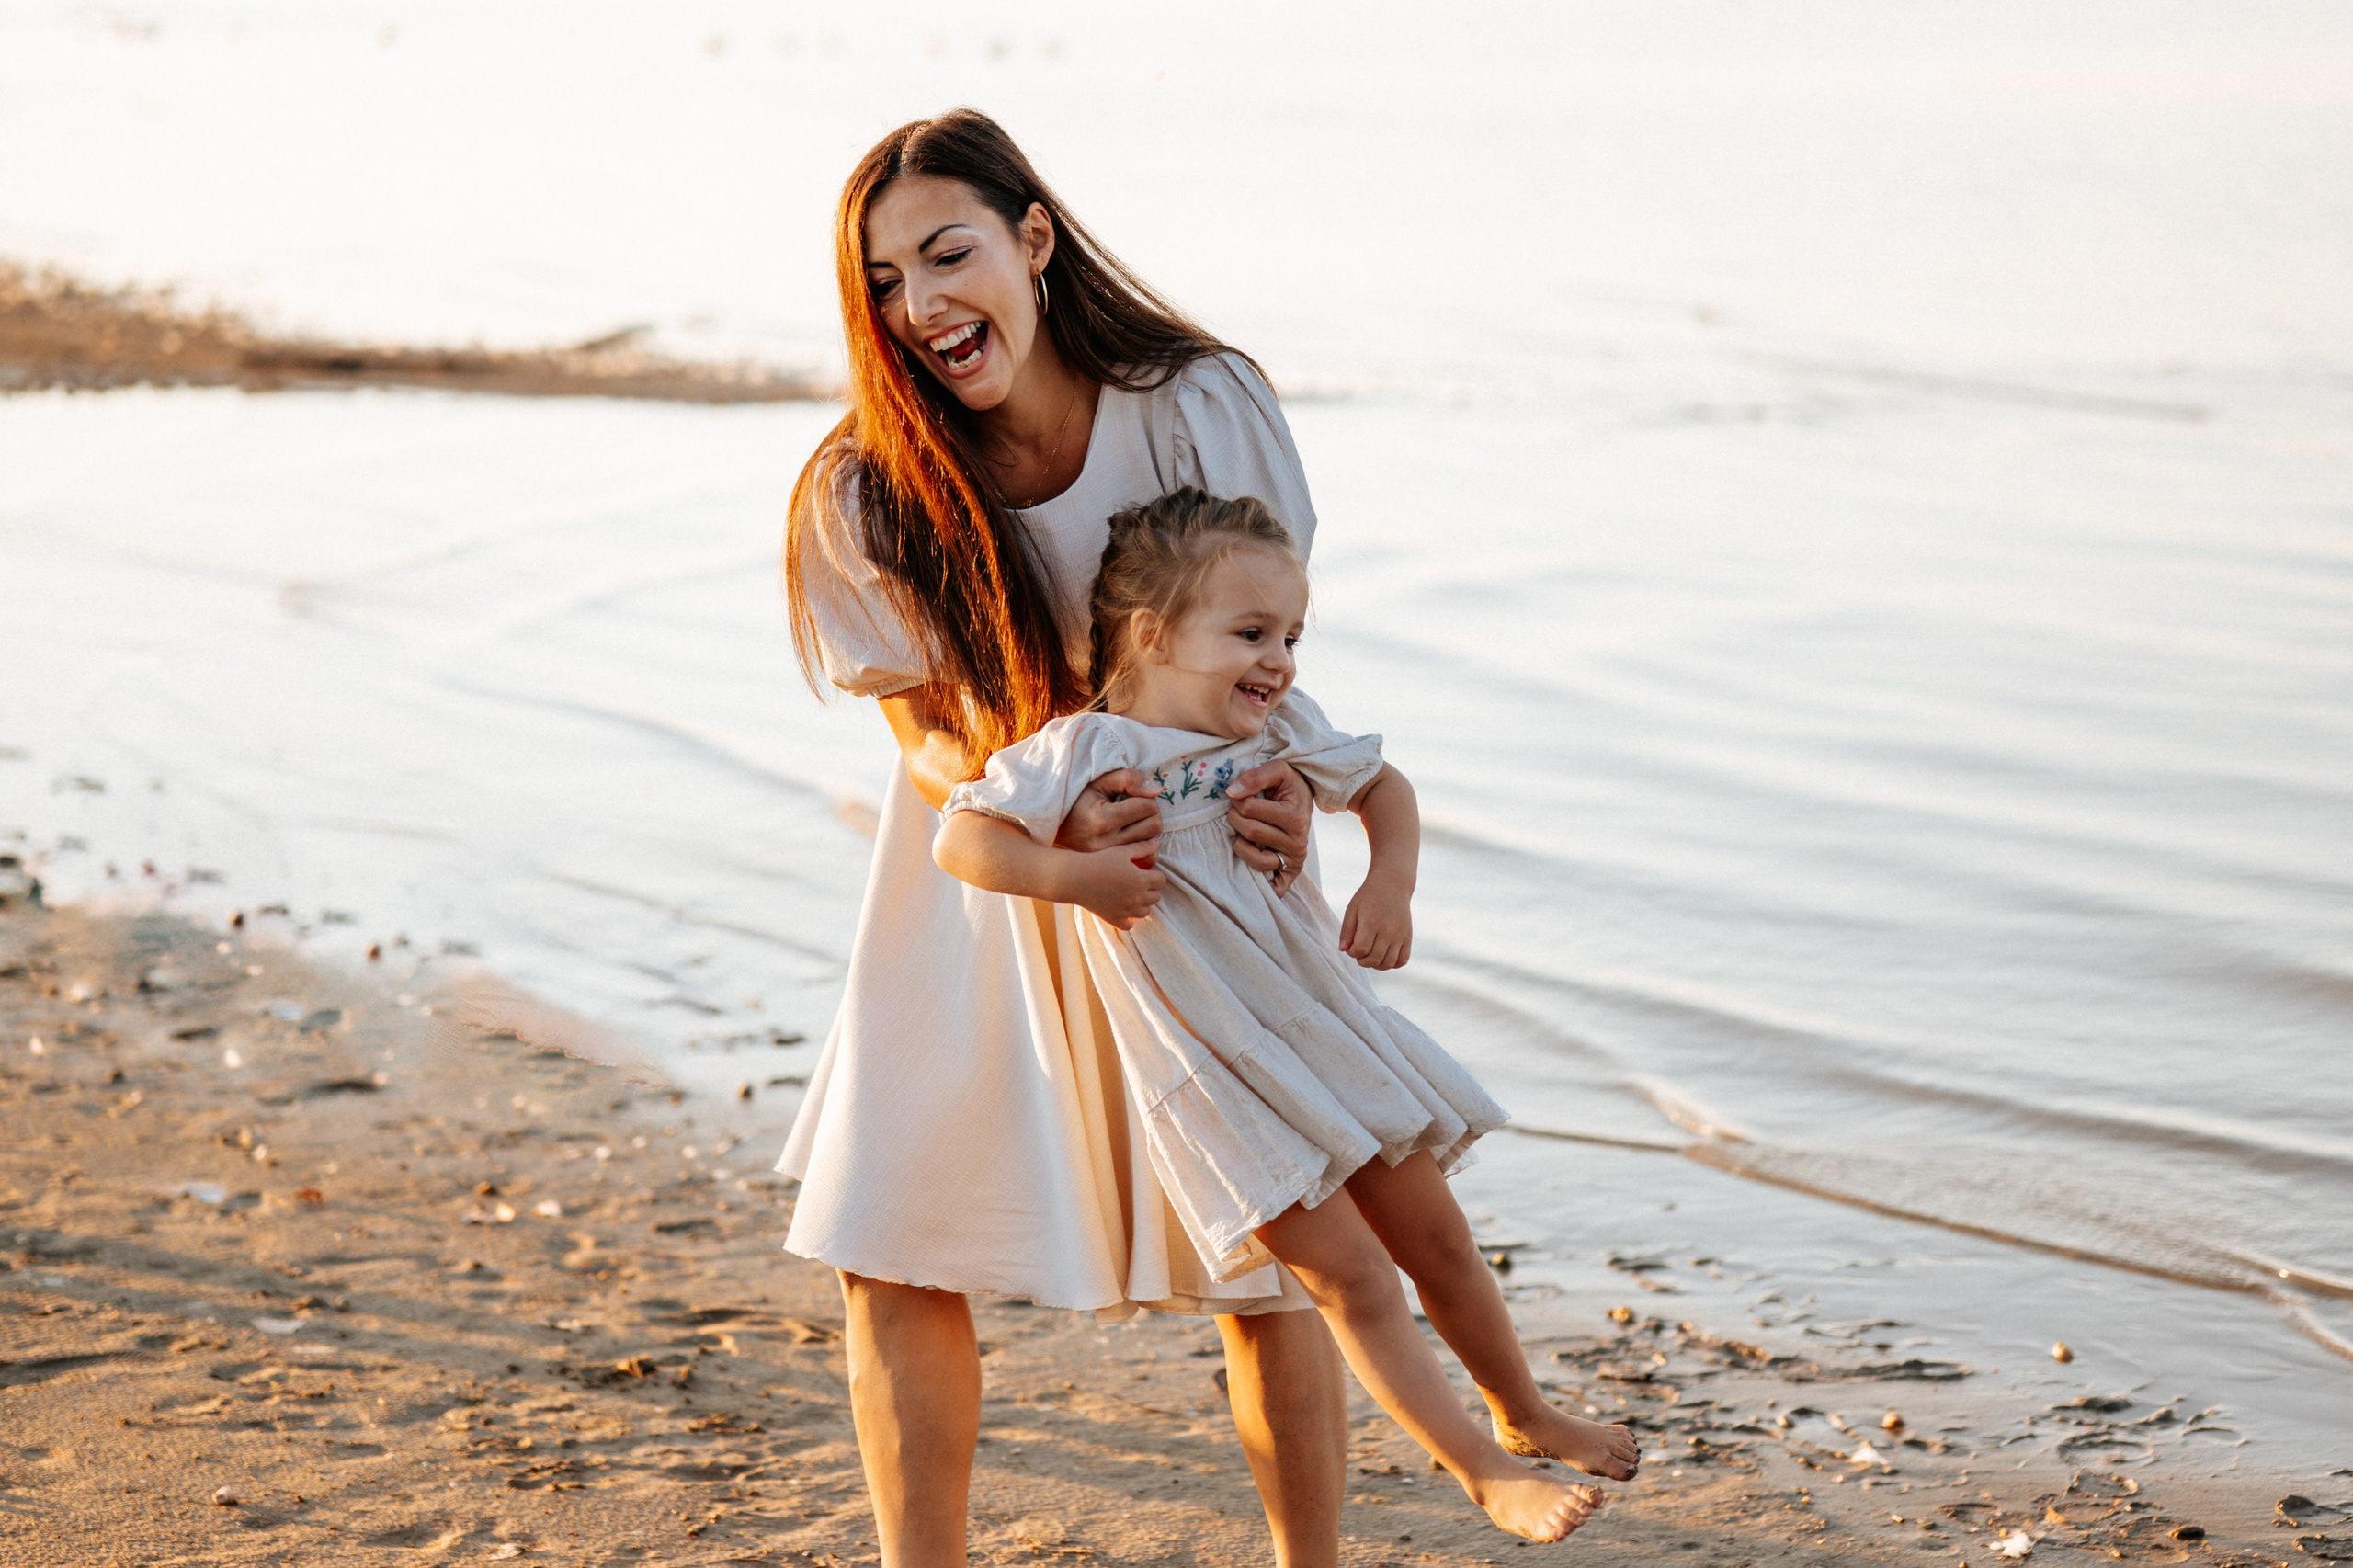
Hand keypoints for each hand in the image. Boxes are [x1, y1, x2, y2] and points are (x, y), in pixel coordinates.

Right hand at [1056, 768, 1160, 852]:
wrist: (1055, 831)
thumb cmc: (1078, 802)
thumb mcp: (1099, 783)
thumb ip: (1128, 779)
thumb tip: (1156, 791)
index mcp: (1102, 819)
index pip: (1147, 807)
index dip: (1146, 797)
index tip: (1133, 796)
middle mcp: (1106, 843)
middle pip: (1154, 826)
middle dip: (1150, 814)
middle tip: (1135, 809)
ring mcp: (1109, 860)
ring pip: (1152, 845)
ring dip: (1148, 831)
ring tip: (1132, 823)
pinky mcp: (1112, 869)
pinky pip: (1146, 861)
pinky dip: (1146, 850)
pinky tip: (1133, 840)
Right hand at [1061, 843, 1165, 930]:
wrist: (1075, 877)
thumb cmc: (1098, 860)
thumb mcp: (1122, 851)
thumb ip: (1142, 848)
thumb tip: (1156, 843)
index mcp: (1141, 880)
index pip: (1161, 880)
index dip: (1154, 874)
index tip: (1143, 870)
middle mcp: (1136, 898)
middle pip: (1156, 897)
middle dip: (1150, 888)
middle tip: (1136, 881)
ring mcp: (1126, 911)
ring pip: (1145, 911)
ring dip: (1141, 903)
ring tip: (1129, 893)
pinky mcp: (1114, 919)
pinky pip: (1130, 925)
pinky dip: (1128, 918)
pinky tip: (1121, 907)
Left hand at [1228, 760, 1310, 894]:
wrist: (1304, 799)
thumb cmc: (1288, 785)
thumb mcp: (1278, 769)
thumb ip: (1255, 777)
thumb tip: (1232, 792)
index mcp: (1296, 816)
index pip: (1250, 809)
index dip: (1237, 800)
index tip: (1239, 796)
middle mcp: (1298, 841)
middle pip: (1250, 832)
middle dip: (1235, 819)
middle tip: (1237, 812)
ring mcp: (1295, 859)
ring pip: (1256, 860)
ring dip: (1240, 845)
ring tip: (1242, 833)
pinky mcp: (1291, 872)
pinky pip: (1274, 887)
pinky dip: (1262, 884)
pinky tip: (1252, 872)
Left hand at [1339, 875, 1412, 968]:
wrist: (1392, 884)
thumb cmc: (1368, 896)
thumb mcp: (1352, 909)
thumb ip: (1346, 931)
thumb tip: (1343, 950)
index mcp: (1371, 922)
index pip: (1360, 950)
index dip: (1352, 952)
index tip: (1351, 946)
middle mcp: (1387, 930)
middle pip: (1374, 959)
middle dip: (1362, 961)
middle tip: (1360, 951)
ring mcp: (1400, 935)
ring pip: (1388, 963)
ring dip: (1376, 964)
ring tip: (1371, 955)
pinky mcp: (1408, 937)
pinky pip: (1402, 960)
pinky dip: (1393, 964)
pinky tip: (1384, 955)